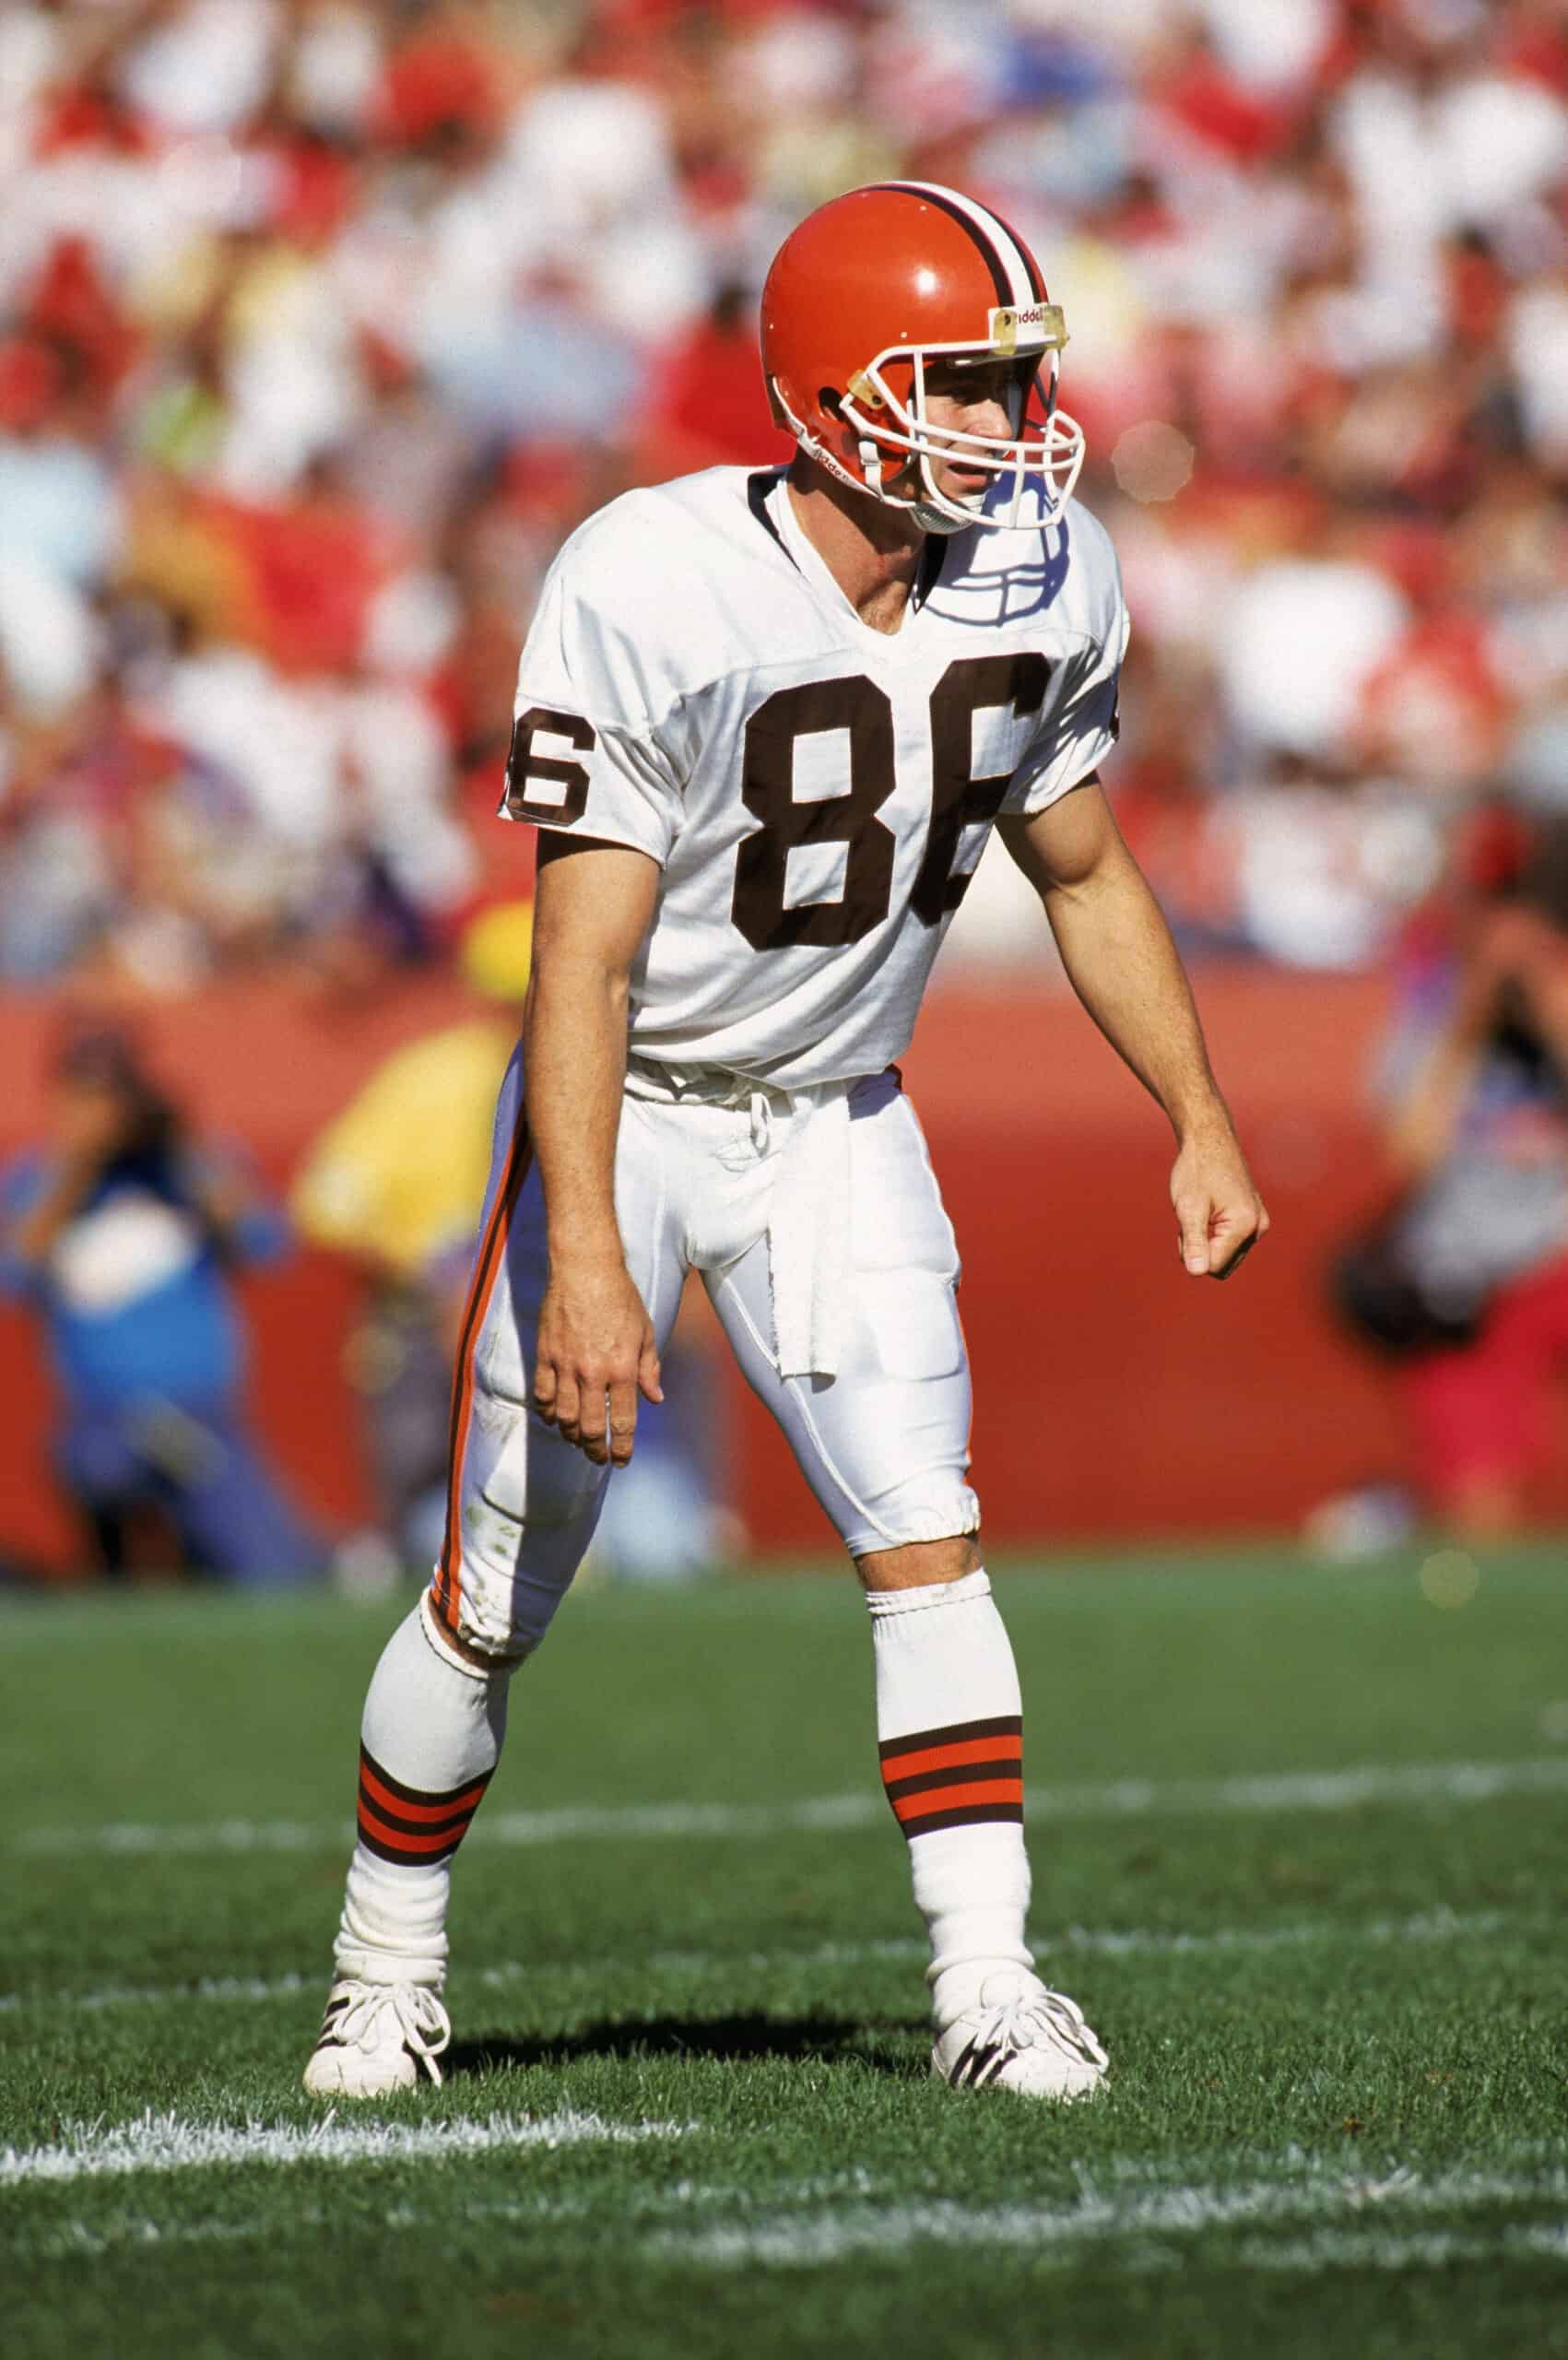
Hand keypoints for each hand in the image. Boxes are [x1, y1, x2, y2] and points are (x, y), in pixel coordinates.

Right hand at [533, 1257, 662, 1465]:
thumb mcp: (645, 1333)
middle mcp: (593, 1373)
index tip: (621, 1460)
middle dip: (594, 1449)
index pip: (623, 1422)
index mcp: (623, 1369)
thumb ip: (649, 1369)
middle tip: (598, 1457)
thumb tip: (656, 1399)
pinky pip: (542, 1395)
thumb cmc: (620, 1298)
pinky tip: (554, 1418)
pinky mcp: (545, 1355)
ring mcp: (565, 1366)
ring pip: (564, 1417)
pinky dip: (548, 1412)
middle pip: (590, 1428)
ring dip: (571, 1435)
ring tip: (578, 1440)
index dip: (621, 1448)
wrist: (585, 1269)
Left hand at [1170, 1121, 1268, 1280]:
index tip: (1186, 1223)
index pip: (1214, 1266)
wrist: (1209, 1139)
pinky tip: (1207, 1210)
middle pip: (1221, 1265)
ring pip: (1224, 1255)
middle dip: (1200, 1249)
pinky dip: (1213, 1233)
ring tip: (1199, 1212)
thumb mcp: (1189, 1207)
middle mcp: (1258, 1228)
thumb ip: (1194, 1242)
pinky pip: (1229, 1243)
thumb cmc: (1197, 1170)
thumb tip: (1197, 1273)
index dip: (1192, 1251)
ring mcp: (1258, 1224)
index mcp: (1246, 1225)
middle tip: (1190, 1217)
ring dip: (1205, 1241)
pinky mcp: (1253, 1219)